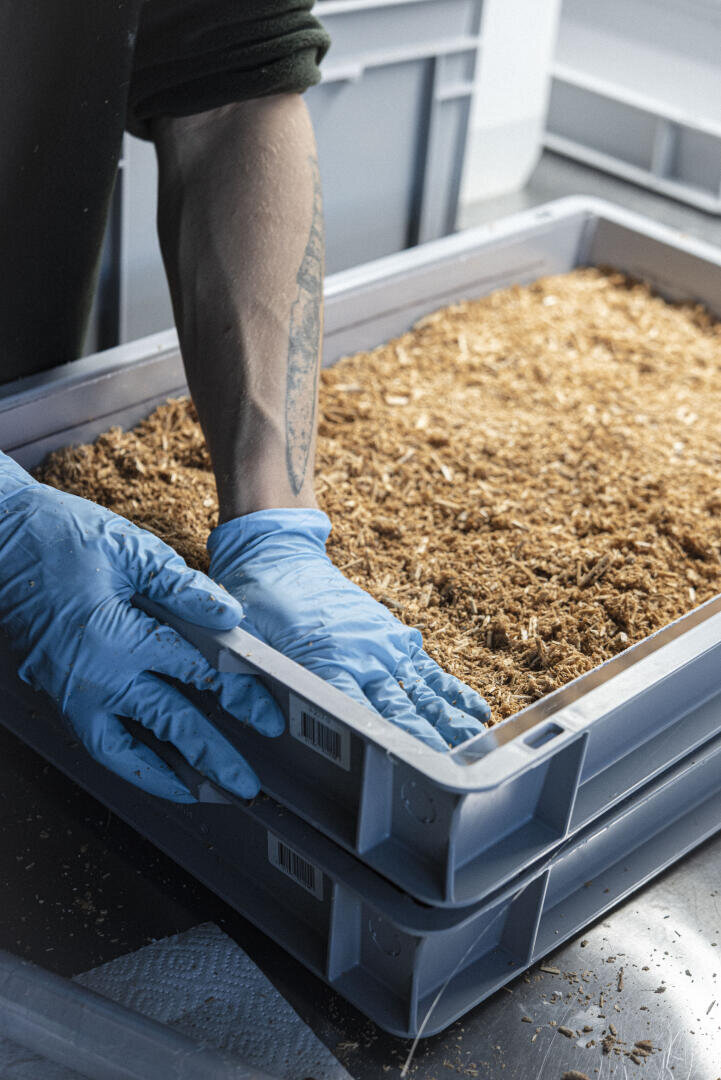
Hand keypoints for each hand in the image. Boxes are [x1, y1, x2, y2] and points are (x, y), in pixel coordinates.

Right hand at [0, 454, 282, 800]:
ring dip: (164, 778)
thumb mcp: (132, 552)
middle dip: (212, 758)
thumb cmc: (62, 538)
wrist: (2, 540)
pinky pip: (96, 741)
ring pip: (122, 752)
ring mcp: (70, 690)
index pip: (196, 674)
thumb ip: (185, 588)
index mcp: (118, 636)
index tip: (267, 718)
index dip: (238, 697)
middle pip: (167, 724)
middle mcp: (93, 675)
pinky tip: (153, 767)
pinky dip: (127, 761)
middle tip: (245, 786)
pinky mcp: (56, 691)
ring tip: (201, 795)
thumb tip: (231, 615)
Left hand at [208, 508, 489, 750]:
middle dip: (426, 740)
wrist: (278, 555)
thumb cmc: (257, 602)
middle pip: (399, 707)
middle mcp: (362, 655)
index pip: (357, 711)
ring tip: (474, 745)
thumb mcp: (243, 641)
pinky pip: (426, 665)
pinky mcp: (390, 633)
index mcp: (326, 661)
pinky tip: (474, 708)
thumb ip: (249, 681)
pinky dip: (451, 688)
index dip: (383, 740)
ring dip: (449, 718)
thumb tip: (266, 723)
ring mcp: (381, 643)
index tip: (404, 766)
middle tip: (450, 772)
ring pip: (421, 689)